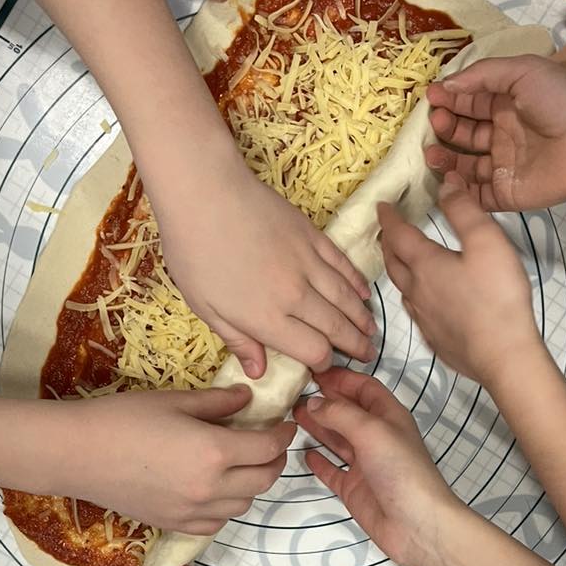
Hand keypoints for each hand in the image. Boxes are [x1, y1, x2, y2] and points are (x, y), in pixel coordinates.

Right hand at [54, 384, 294, 532]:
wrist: (76, 455)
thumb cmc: (122, 419)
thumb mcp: (175, 401)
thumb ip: (218, 403)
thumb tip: (247, 399)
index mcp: (214, 452)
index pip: (267, 448)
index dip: (282, 435)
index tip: (285, 425)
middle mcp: (211, 488)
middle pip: (263, 480)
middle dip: (274, 461)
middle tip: (271, 445)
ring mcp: (194, 511)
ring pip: (244, 505)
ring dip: (252, 485)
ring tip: (244, 465)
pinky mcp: (175, 525)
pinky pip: (217, 522)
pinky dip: (227, 507)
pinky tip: (217, 489)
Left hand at [148, 164, 374, 378]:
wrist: (206, 193)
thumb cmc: (194, 253)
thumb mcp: (205, 307)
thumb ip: (238, 340)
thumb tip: (259, 372)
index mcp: (268, 319)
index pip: (313, 350)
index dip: (324, 362)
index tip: (324, 365)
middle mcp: (296, 296)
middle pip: (336, 327)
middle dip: (354, 344)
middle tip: (365, 353)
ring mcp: (309, 264)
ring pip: (346, 298)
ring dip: (361, 317)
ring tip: (371, 330)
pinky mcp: (313, 237)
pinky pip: (343, 265)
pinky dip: (356, 282)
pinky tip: (363, 293)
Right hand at [294, 368, 459, 565]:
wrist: (416, 524)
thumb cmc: (403, 472)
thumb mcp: (371, 430)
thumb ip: (340, 413)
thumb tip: (314, 403)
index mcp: (389, 417)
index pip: (364, 388)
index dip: (342, 379)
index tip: (314, 372)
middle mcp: (377, 438)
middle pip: (348, 413)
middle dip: (324, 402)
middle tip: (296, 393)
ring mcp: (366, 465)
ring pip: (337, 440)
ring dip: (318, 427)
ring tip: (293, 416)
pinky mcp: (355, 489)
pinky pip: (333, 471)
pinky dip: (320, 461)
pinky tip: (306, 453)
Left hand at [379, 179, 543, 391]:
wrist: (503, 355)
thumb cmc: (498, 296)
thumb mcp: (487, 241)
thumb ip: (464, 210)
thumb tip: (445, 184)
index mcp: (425, 264)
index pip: (398, 235)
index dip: (389, 218)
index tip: (381, 205)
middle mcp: (417, 291)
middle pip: (393, 263)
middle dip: (388, 244)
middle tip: (387, 233)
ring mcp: (424, 319)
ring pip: (402, 290)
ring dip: (398, 272)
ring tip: (402, 263)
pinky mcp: (436, 340)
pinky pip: (417, 313)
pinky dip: (415, 299)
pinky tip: (424, 302)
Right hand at [423, 54, 565, 210]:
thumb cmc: (562, 101)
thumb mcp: (523, 71)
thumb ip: (482, 74)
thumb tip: (446, 85)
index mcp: (508, 103)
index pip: (470, 101)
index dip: (450, 98)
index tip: (430, 96)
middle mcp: (504, 133)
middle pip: (464, 132)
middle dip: (445, 126)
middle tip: (435, 122)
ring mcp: (503, 164)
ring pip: (464, 164)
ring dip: (445, 157)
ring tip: (432, 152)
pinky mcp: (506, 192)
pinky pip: (475, 193)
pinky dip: (458, 188)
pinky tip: (447, 177)